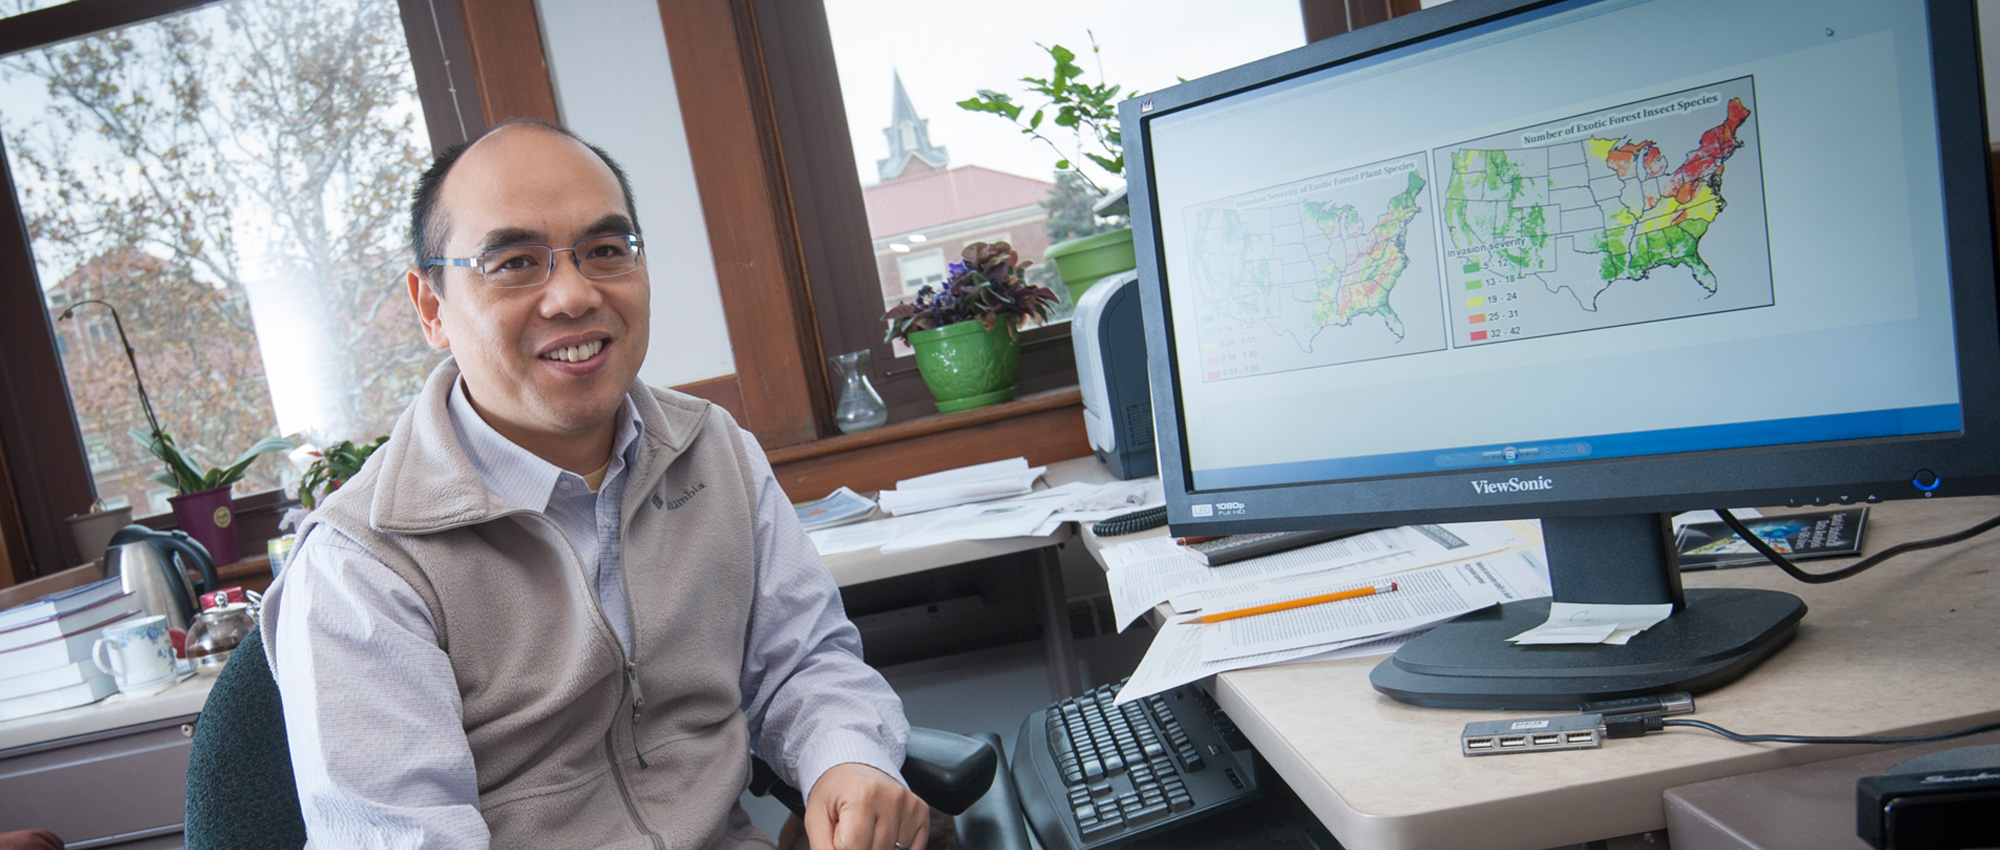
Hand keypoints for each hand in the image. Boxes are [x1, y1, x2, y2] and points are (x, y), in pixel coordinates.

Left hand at [803, 762, 927, 849]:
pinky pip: (913, 848)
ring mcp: (909, 804)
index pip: (853, 849)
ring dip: (877, 847)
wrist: (853, 768)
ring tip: (867, 828)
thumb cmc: (834, 793)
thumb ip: (824, 848)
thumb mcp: (816, 818)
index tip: (838, 832)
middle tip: (852, 828)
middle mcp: (891, 798)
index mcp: (862, 796)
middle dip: (860, 847)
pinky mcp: (921, 811)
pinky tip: (883, 831)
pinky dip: (896, 847)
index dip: (841, 847)